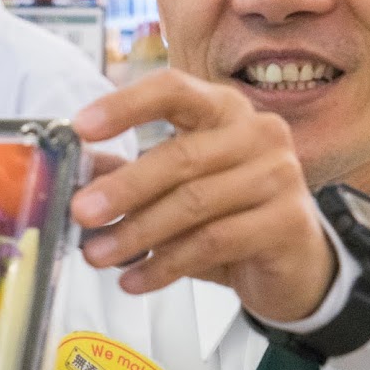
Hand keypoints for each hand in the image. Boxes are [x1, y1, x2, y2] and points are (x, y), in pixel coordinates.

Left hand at [71, 70, 335, 322]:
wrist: (293, 264)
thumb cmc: (228, 215)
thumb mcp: (174, 188)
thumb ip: (129, 173)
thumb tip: (76, 173)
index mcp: (224, 109)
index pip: (173, 90)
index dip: (125, 106)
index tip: (81, 127)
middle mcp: (257, 131)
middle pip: (180, 155)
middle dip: (124, 187)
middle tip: (80, 212)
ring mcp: (280, 174)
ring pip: (195, 203)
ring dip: (138, 233)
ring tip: (98, 255)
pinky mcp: (288, 221)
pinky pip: (214, 242)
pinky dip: (166, 264)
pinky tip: (134, 279)